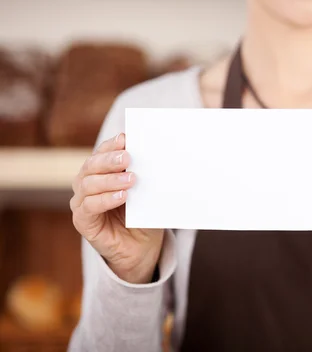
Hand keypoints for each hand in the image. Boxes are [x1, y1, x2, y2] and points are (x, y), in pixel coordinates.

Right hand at [70, 133, 163, 283]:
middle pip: (91, 165)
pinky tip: (122, 196)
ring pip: (88, 184)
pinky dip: (105, 199)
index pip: (101, 152)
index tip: (127, 138)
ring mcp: (82, 202)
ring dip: (111, 180)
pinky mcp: (82, 221)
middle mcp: (86, 184)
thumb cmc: (143, 214)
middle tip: (128, 158)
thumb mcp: (146, 191)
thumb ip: (145, 175)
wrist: (142, 247)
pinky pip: (89, 207)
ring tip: (131, 179)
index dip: (111, 144)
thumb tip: (156, 154)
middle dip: (110, 159)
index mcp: (100, 172)